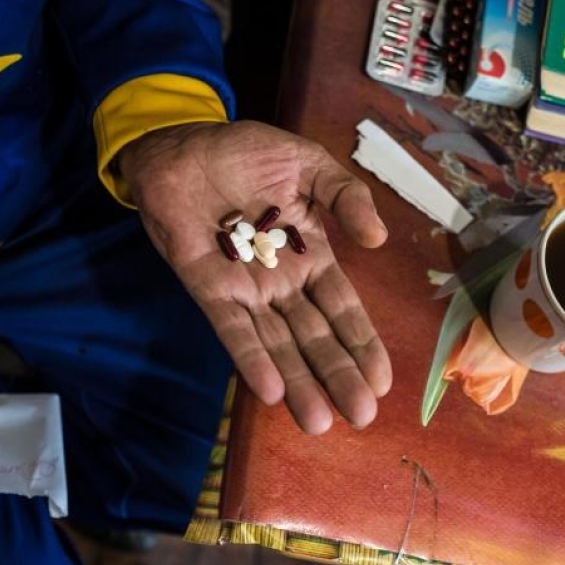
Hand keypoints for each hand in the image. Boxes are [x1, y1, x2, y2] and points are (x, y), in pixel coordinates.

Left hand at [117, 120, 391, 434]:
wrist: (182, 143)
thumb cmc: (246, 154)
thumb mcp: (310, 166)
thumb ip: (346, 197)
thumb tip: (378, 240)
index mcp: (309, 256)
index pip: (342, 308)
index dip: (361, 343)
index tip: (382, 381)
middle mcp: (280, 282)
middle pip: (314, 337)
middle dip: (338, 375)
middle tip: (362, 416)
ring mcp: (244, 288)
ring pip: (276, 343)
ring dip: (297, 381)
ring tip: (318, 421)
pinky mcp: (207, 287)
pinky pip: (232, 328)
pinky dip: (250, 358)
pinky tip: (269, 391)